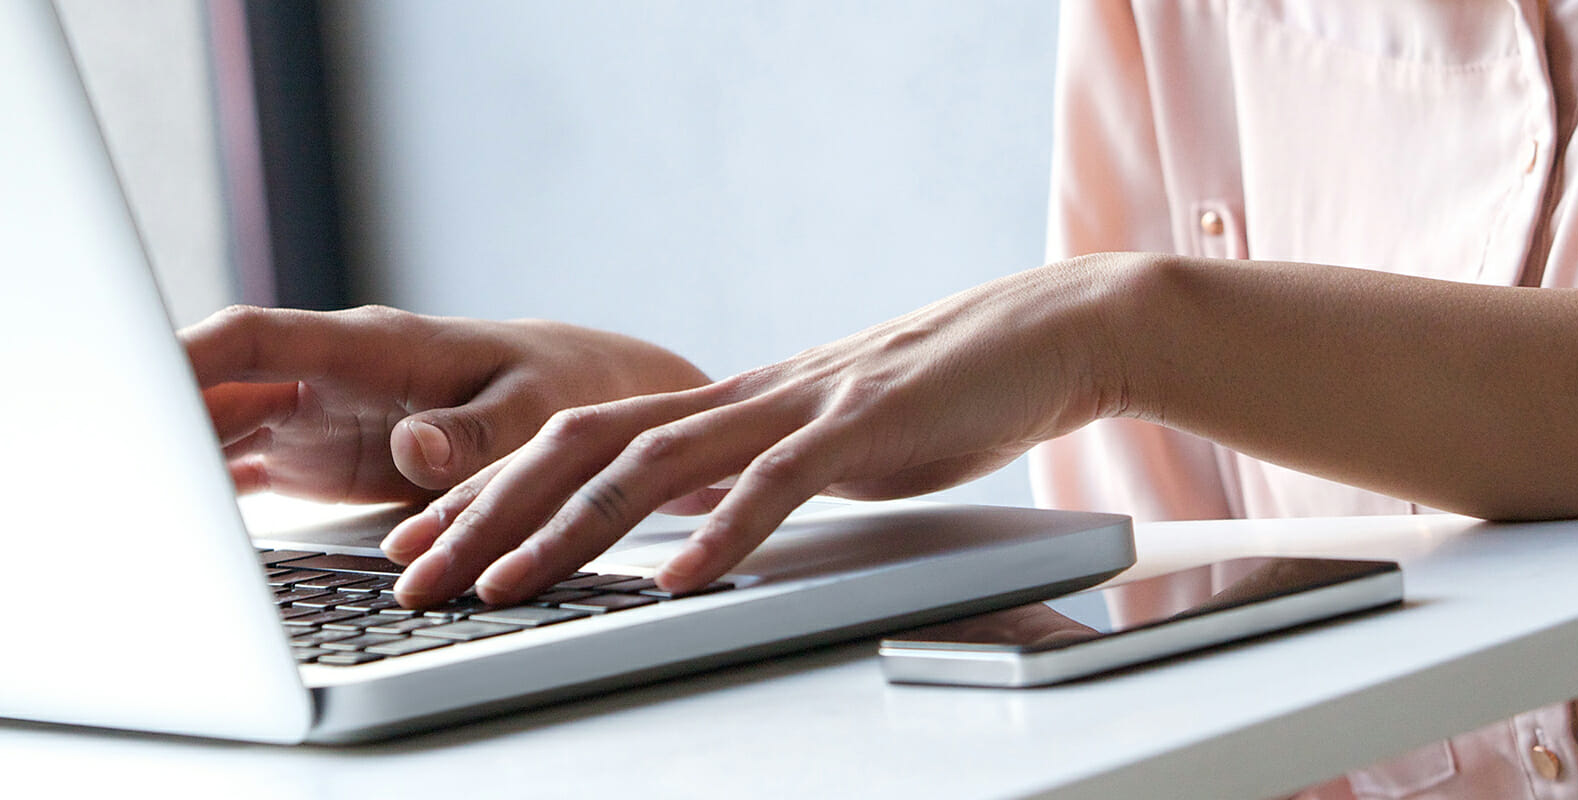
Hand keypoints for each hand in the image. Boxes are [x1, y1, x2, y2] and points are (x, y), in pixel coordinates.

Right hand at [182, 305, 708, 503]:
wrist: (585, 397)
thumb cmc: (566, 390)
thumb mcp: (538, 411)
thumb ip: (477, 436)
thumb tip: (414, 449)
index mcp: (376, 346)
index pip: (259, 336)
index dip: (192, 357)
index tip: (141, 384)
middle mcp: (331, 374)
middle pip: (218, 385)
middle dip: (162, 417)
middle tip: (120, 471)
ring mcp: (320, 413)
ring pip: (220, 425)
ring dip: (175, 457)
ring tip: (139, 510)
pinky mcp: (324, 453)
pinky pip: (244, 463)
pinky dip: (206, 486)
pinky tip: (173, 521)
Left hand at [383, 256, 1137, 607]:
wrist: (1040, 337)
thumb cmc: (936, 394)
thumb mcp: (817, 440)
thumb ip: (746, 472)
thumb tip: (682, 518)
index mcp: (726, 405)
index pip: (578, 440)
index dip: (490, 489)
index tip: (422, 541)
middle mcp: (742, 399)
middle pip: (582, 446)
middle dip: (489, 511)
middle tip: (415, 574)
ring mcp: (798, 407)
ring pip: (655, 463)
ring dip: (569, 528)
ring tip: (506, 585)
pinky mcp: (863, 426)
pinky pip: (779, 483)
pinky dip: (726, 533)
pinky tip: (682, 579)